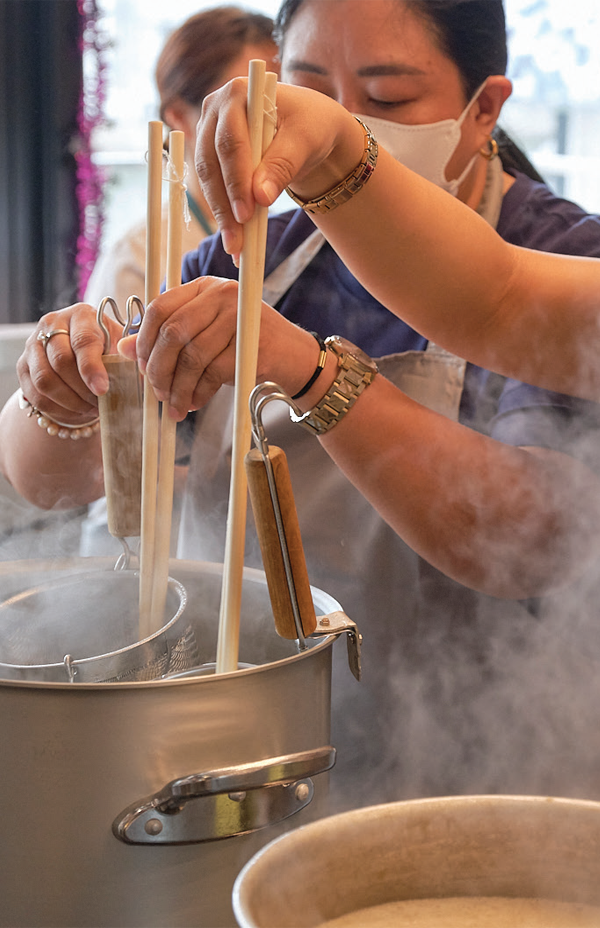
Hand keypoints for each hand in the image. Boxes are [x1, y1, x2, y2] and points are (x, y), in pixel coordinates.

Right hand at [17, 303, 120, 424]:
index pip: (83, 341)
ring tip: (90, 409)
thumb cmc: (107, 350)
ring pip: (44, 380)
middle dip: (82, 390)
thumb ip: (131, 356)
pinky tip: (76, 412)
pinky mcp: (23, 366)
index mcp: (81, 315)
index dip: (92, 368)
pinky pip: (35, 395)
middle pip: (60, 361)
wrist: (80, 354)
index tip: (102, 389)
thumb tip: (143, 367)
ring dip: (70, 402)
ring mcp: (33, 344)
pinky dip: (58, 409)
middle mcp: (52, 324)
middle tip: (100, 404)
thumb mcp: (121, 347)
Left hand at [118, 276, 325, 418]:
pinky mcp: (251, 344)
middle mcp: (222, 294)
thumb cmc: (245, 346)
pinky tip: (195, 403)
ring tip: (175, 406)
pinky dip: (199, 393)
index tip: (140, 366)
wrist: (296, 358)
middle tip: (156, 392)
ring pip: (191, 356)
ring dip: (178, 387)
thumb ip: (169, 337)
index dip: (144, 340)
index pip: (161, 307)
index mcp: (205, 287)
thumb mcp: (206, 336)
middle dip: (158, 368)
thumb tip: (124, 348)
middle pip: (172, 332)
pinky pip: (212, 373)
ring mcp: (239, 316)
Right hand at [195, 80, 363, 257]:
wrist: (309, 126)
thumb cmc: (310, 126)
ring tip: (235, 247)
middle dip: (224, 204)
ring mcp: (209, 130)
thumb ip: (282, 166)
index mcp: (239, 93)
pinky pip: (212, 185)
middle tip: (236, 240)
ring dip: (220, 213)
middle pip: (211, 162)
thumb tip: (260, 197)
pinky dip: (223, 212)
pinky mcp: (211, 152)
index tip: (246, 214)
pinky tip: (234, 238)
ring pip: (207, 177)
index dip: (236, 180)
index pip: (231, 142)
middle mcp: (216, 108)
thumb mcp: (304, 143)